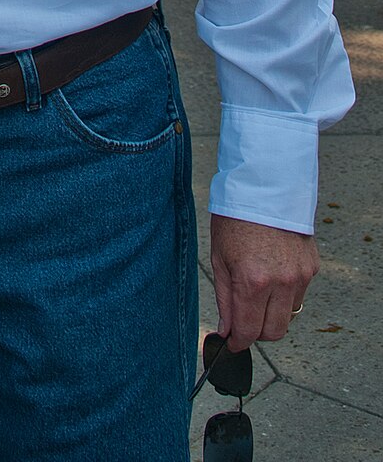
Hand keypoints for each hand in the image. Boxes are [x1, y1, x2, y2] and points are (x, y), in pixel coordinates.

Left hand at [210, 213, 317, 348]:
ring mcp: (299, 276)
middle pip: (273, 332)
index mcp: (252, 281)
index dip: (238, 342)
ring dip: (272, 314)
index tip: (232, 343)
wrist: (264, 187)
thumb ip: (225, 298)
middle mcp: (280, 282)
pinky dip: (285, 295)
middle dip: (256, 333)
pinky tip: (272, 275)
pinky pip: (298, 295)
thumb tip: (227, 330)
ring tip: (257, 292)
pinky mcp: (311, 268)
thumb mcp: (220, 257)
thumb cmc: (236, 218)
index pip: (249, 331)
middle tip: (243, 322)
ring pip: (288, 316)